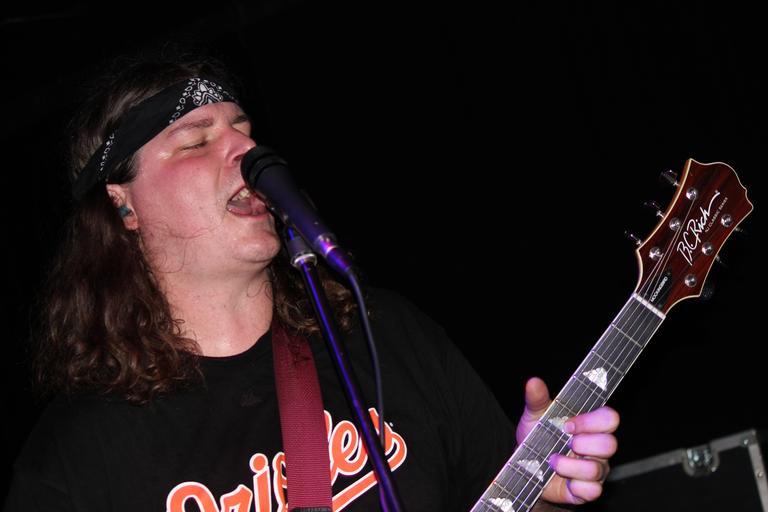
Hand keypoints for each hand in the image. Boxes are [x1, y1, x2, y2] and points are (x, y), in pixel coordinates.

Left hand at [516, 377, 618, 505]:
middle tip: (565, 443)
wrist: (525, 470)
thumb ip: (537, 400)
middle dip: (584, 444)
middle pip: (610, 444)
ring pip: (598, 468)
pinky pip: (593, 490)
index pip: (610, 418)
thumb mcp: (534, 417)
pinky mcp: (587, 490)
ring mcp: (595, 469)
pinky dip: (575, 485)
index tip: (568, 424)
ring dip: (571, 466)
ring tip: (552, 461)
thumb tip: (534, 382)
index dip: (592, 421)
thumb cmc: (537, 439)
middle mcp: (597, 447)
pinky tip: (562, 480)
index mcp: (590, 425)